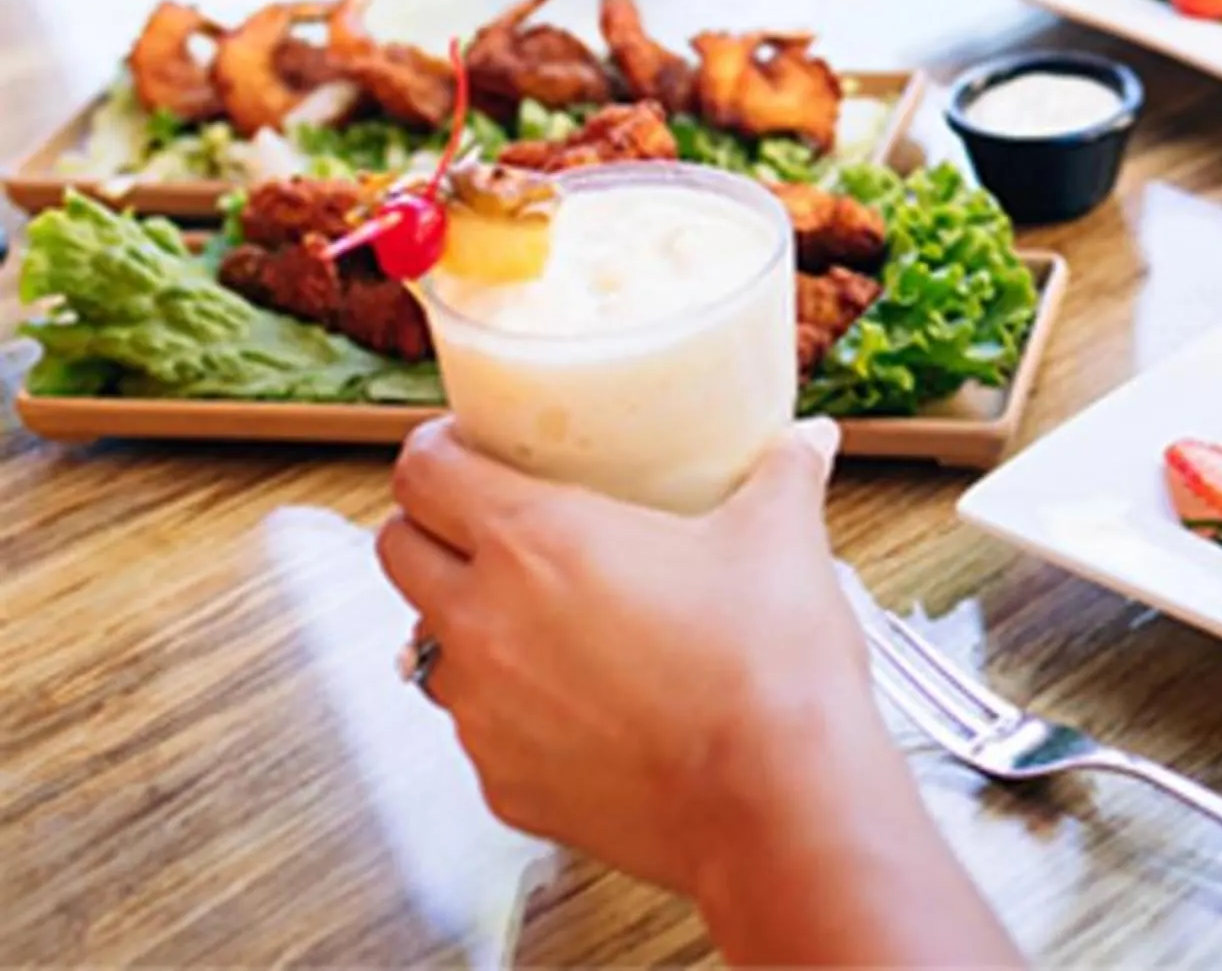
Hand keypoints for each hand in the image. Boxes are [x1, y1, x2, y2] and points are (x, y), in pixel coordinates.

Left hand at [376, 417, 883, 897]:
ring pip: (427, 646)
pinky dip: (509, 708)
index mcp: (536, 541)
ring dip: (464, 622)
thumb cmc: (767, 669)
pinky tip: (577, 701)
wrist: (774, 801)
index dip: (434, 448)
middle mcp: (485, 623)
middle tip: (487, 522)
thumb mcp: (780, 540)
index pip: (423, 472)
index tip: (461, 444)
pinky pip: (477, 729)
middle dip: (430, 528)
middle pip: (396, 551)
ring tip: (538, 617)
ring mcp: (483, 713)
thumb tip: (806, 441)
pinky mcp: (502, 785)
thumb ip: (783, 474)